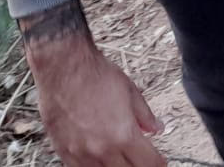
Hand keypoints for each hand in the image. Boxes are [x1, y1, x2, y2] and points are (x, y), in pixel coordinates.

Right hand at [22, 0, 164, 166]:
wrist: (63, 67)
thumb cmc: (95, 75)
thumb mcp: (129, 91)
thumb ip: (144, 115)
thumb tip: (156, 128)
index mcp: (124, 135)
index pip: (149, 163)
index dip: (158, 163)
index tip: (160, 161)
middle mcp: (103, 150)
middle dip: (138, 166)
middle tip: (141, 159)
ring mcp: (81, 154)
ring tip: (121, 158)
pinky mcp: (64, 152)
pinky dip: (94, 166)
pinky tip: (99, 158)